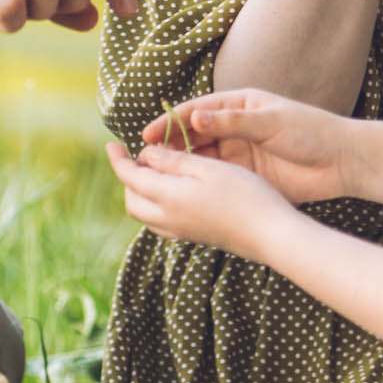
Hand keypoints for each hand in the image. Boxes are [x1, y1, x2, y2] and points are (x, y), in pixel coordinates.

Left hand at [107, 138, 307, 260]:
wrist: (271, 234)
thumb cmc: (245, 194)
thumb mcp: (208, 168)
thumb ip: (173, 161)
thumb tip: (145, 155)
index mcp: (167, 197)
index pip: (130, 177)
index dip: (118, 159)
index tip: (111, 144)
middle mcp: (167, 219)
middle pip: (131, 199)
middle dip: (128, 178)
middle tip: (136, 157)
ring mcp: (180, 232)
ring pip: (144, 214)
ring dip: (140, 193)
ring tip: (153, 172)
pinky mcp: (193, 238)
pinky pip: (160, 223)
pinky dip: (155, 206)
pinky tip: (171, 194)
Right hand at [140, 89, 355, 203]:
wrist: (342, 162)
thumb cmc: (311, 132)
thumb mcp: (271, 121)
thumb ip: (232, 121)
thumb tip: (194, 118)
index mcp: (238, 106)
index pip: (195, 112)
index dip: (169, 123)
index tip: (147, 136)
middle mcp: (234, 129)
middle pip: (192, 137)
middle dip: (168, 147)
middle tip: (145, 161)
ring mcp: (238, 154)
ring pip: (200, 160)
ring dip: (178, 167)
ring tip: (156, 179)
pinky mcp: (245, 176)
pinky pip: (214, 179)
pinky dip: (196, 183)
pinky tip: (180, 192)